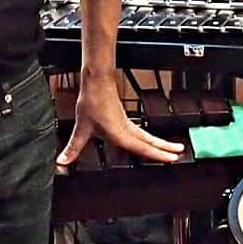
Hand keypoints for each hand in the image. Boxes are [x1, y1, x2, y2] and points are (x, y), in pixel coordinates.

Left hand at [60, 79, 181, 164]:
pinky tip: (149, 141)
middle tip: (179, 154)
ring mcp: (127, 124)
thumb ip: (73, 147)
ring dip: (160, 142)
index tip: (171, 159)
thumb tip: (62, 161)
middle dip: (165, 149)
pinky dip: (149, 138)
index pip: (142, 147)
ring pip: (147, 136)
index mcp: (120, 134)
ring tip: (173, 148)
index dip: (157, 154)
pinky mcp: (124, 119)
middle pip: (150, 142)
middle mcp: (126, 130)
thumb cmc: (91, 101)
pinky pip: (141, 132)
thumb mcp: (81, 128)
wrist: (96, 82)